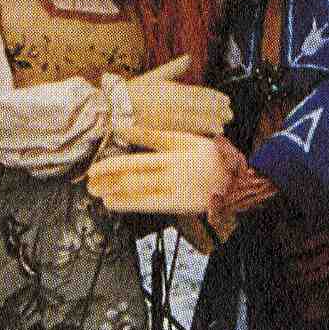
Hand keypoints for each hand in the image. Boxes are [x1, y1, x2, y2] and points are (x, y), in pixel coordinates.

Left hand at [85, 128, 248, 218]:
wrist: (238, 184)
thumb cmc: (212, 159)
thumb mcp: (190, 140)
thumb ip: (161, 135)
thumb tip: (131, 126)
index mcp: (180, 145)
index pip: (149, 138)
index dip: (125, 137)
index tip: (106, 135)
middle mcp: (175, 165)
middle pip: (136, 166)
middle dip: (109, 170)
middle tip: (89, 174)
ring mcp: (176, 185)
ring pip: (138, 185)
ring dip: (113, 187)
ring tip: (94, 189)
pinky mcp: (177, 203)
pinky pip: (147, 203)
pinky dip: (127, 203)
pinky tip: (111, 202)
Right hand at [117, 54, 232, 142]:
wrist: (111, 109)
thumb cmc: (132, 92)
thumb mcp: (153, 77)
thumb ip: (173, 69)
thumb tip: (189, 57)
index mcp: (168, 87)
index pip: (196, 91)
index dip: (212, 96)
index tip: (226, 99)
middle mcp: (168, 100)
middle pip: (197, 104)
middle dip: (215, 108)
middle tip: (230, 112)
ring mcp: (164, 114)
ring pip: (192, 117)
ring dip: (210, 120)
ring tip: (224, 123)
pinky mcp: (159, 128)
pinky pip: (182, 129)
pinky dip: (198, 130)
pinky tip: (210, 132)